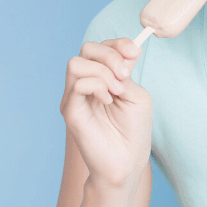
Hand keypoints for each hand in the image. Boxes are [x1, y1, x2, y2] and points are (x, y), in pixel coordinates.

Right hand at [61, 38, 151, 190]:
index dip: (118, 44)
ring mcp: (74, 98)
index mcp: (100, 79)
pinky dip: (97, 86)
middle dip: (110, 55)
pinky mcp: (70, 111)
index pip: (100, 47)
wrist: (127, 162)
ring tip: (117, 91)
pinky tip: (108, 100)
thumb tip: (126, 49)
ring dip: (103, 72)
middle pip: (86, 49)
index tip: (135, 52)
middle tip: (125, 74)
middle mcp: (84, 85)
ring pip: (77, 63)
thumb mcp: (136, 94)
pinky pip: (77, 84)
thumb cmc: (134, 131)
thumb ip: (126, 71)